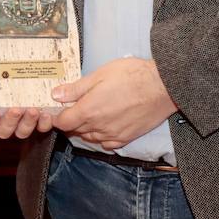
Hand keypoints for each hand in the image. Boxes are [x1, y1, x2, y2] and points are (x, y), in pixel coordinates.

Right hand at [0, 104, 55, 138]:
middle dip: (10, 123)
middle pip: (4, 131)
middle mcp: (4, 114)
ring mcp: (23, 115)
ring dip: (28, 124)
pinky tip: (47, 112)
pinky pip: (42, 126)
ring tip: (33, 110)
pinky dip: (44, 123)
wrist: (18, 49)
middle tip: (16, 109)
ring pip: (23, 131)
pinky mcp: (40, 113)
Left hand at [51, 58, 176, 150]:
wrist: (163, 87)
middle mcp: (98, 127)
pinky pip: (106, 144)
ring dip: (84, 129)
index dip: (57, 116)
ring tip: (88, 115)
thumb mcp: (100, 75)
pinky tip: (103, 126)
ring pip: (90, 138)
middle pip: (74, 131)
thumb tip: (56, 94)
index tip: (58, 109)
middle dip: (70, 121)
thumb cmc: (132, 75)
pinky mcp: (126, 138)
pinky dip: (100, 137)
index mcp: (88, 110)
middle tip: (73, 109)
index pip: (62, 122)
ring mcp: (112, 135)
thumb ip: (76, 88)